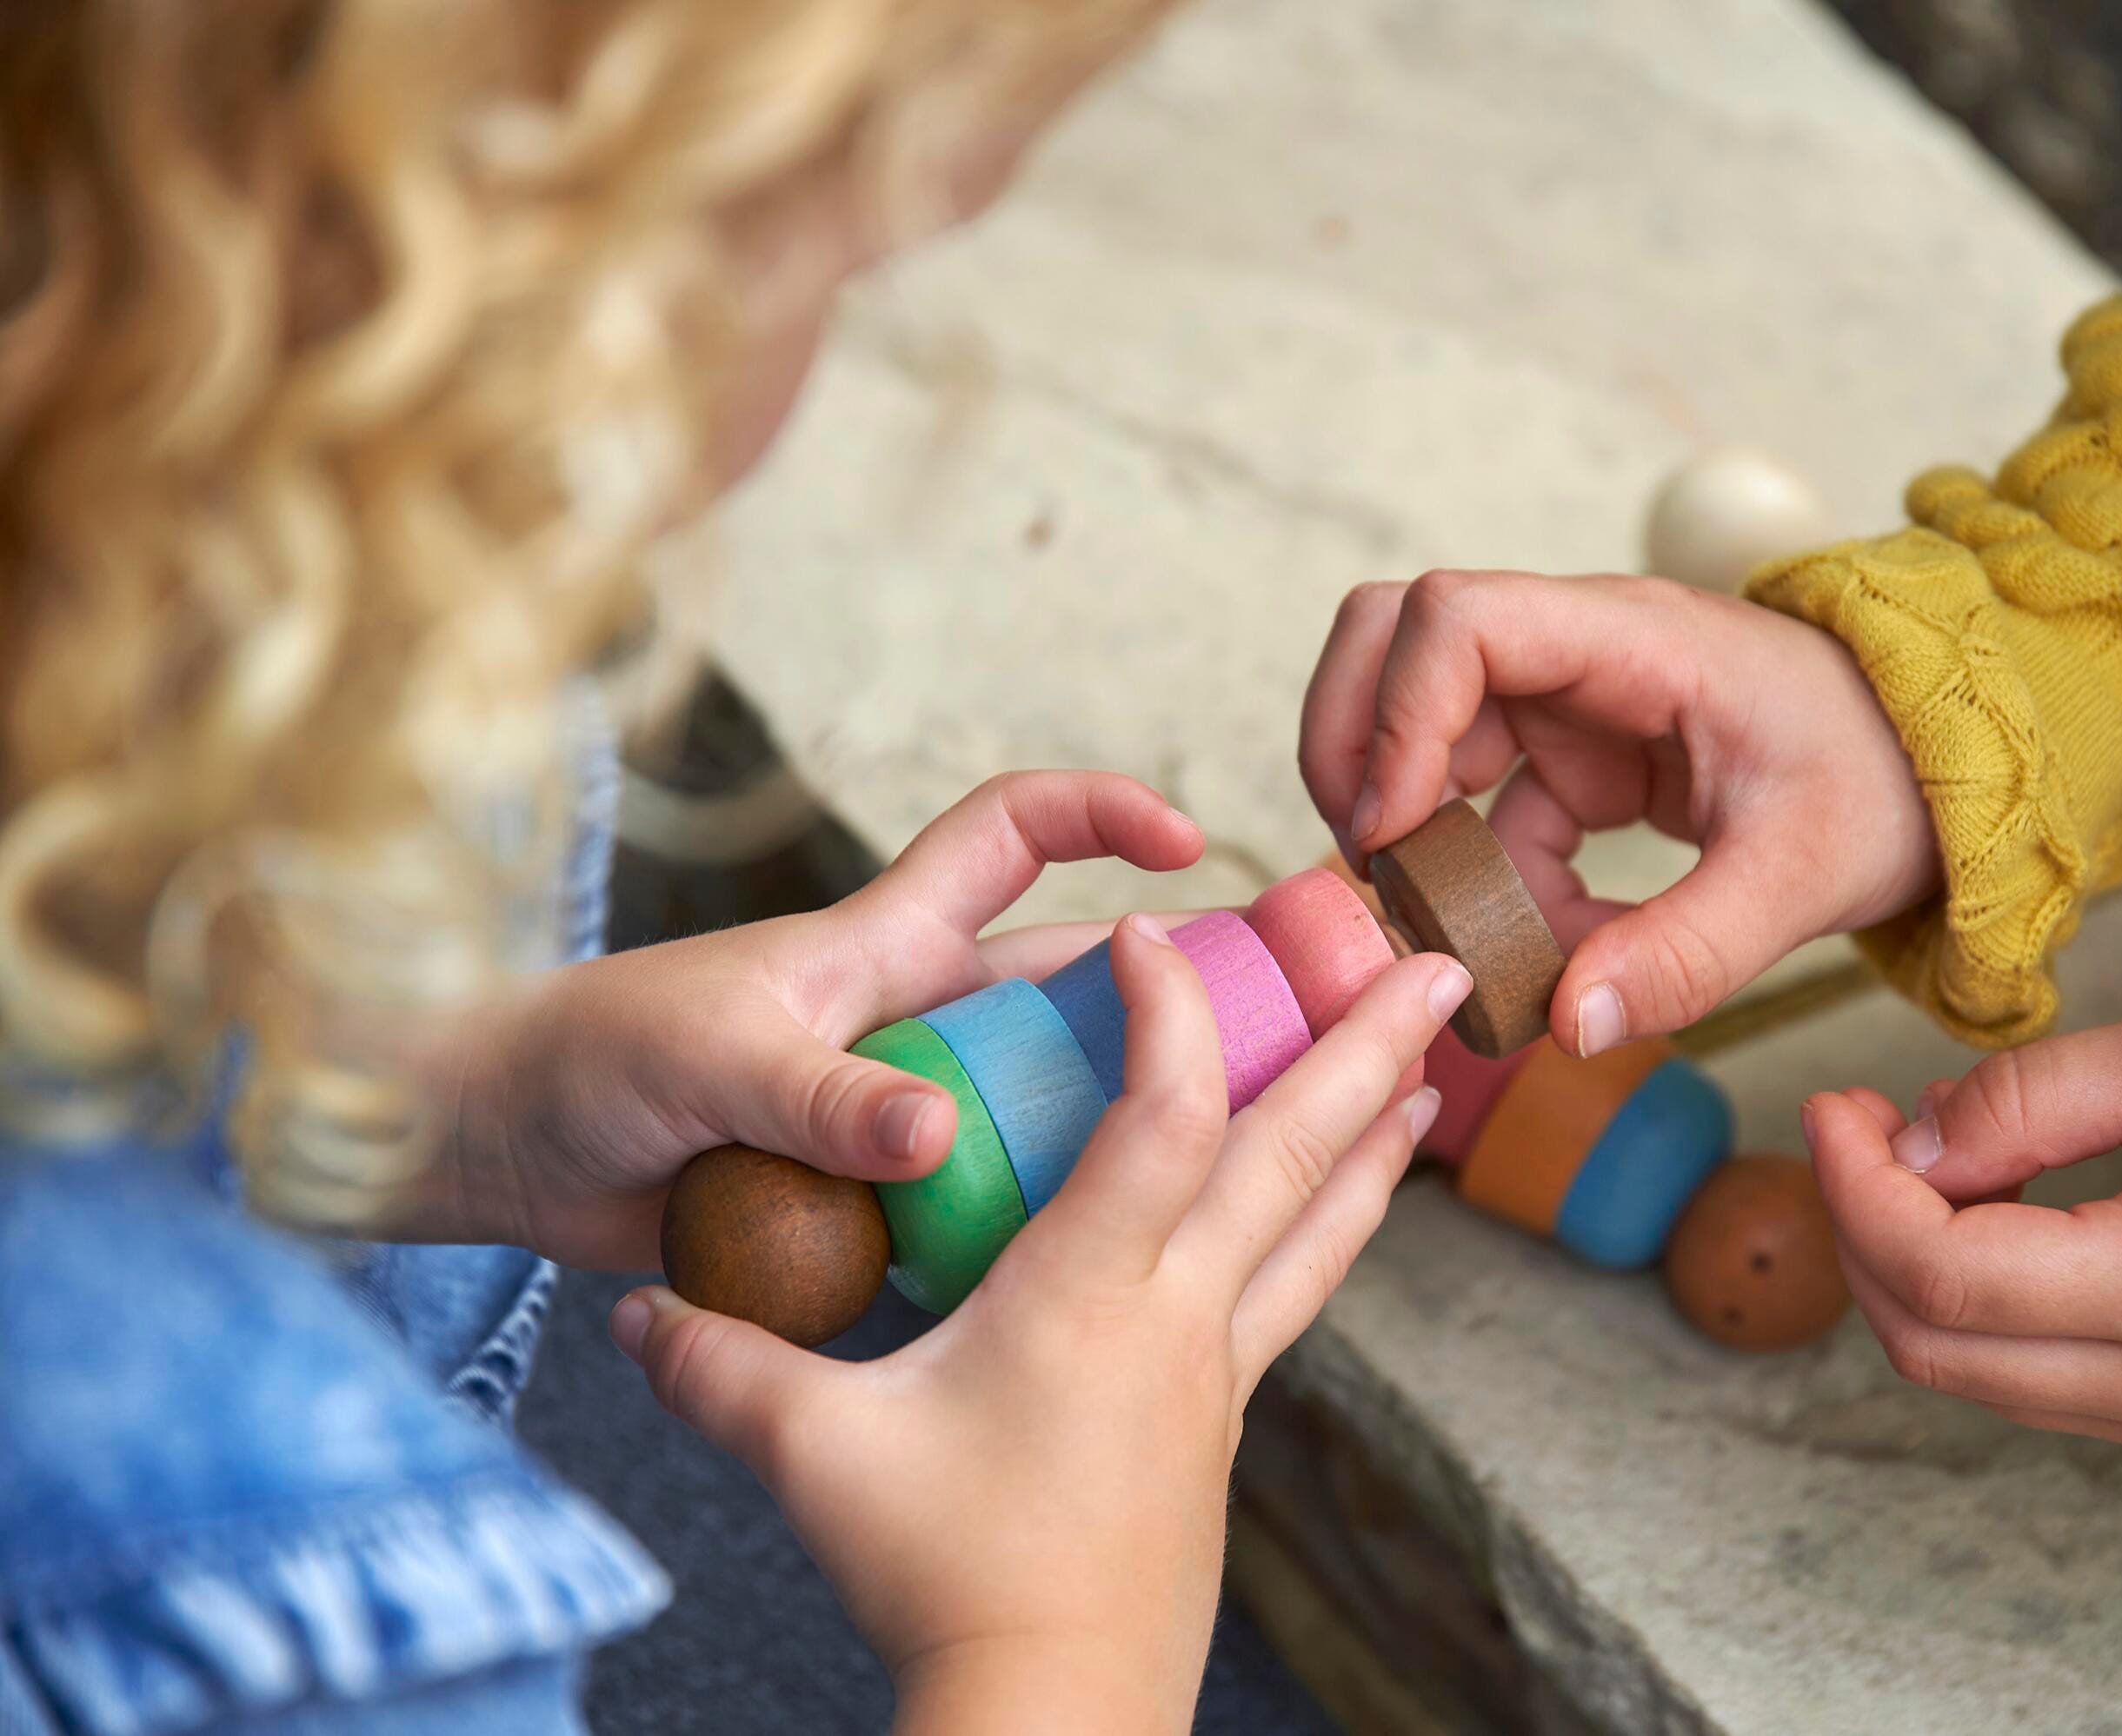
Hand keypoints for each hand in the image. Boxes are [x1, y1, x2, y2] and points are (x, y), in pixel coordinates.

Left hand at [418, 770, 1203, 1267]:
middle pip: (1070, 999)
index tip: (1189, 844)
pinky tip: (1079, 1293)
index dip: (1104, 813)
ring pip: (1038, 1124)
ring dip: (1106, 1148)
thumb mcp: (707, 1060)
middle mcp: (914, 1027)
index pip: (1012, 837)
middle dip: (1166, 1011)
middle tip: (1271, 1063)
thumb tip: (936, 1136)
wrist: (505, 1155)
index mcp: (886, 948)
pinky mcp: (871, 1209)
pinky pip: (973, 1226)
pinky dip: (1021, 1250)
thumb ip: (817, 1097)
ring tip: (1207, 1194)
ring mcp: (896, 1121)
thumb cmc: (594, 1057)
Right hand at [610, 913, 1464, 1729]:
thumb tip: (626, 1316)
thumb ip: (719, 1366)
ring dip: (1376, 1136)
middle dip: (1368, 1045)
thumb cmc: (940, 1571)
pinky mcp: (1218, 1423)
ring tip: (1431, 1072)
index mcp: (1090, 1291)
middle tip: (1442, 961)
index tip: (1151, 930)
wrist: (1051, 1705)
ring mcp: (1213, 1371)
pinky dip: (1332, 1227)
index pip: (1162, 1114)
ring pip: (1321, 1226)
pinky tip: (1338, 1212)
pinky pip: (1294, 1292)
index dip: (1169, 1009)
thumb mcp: (810, 1454)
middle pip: (1294, 1151)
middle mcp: (1177, 1314)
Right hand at [1300, 570, 1938, 1055]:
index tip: (1392, 830)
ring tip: (1455, 929)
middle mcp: (1580, 652)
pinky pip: (1485, 810)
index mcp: (1635, 638)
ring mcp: (1570, 703)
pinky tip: (1550, 950)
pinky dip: (1490, 883)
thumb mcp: (1804, 876)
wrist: (1950, 767)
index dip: (1395, 714)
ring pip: (1421, 728)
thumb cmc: (1889, 782)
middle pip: (1393, 638)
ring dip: (1414, 828)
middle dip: (1352, 745)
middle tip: (1368, 862)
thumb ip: (1688, 952)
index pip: (1456, 617)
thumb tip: (1569, 1023)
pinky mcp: (1577, 761)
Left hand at [1805, 997, 2121, 1451]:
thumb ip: (2026, 1099)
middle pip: (1928, 1344)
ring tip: (1911, 1148)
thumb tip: (1903, 1145)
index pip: (1943, 1273)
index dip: (1854, 1188)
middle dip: (1856, 1227)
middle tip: (1850, 1121)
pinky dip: (1961, 1295)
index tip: (1831, 1105)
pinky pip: (2017, 1377)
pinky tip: (1975, 1202)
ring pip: (1960, 1371)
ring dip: (1900, 1263)